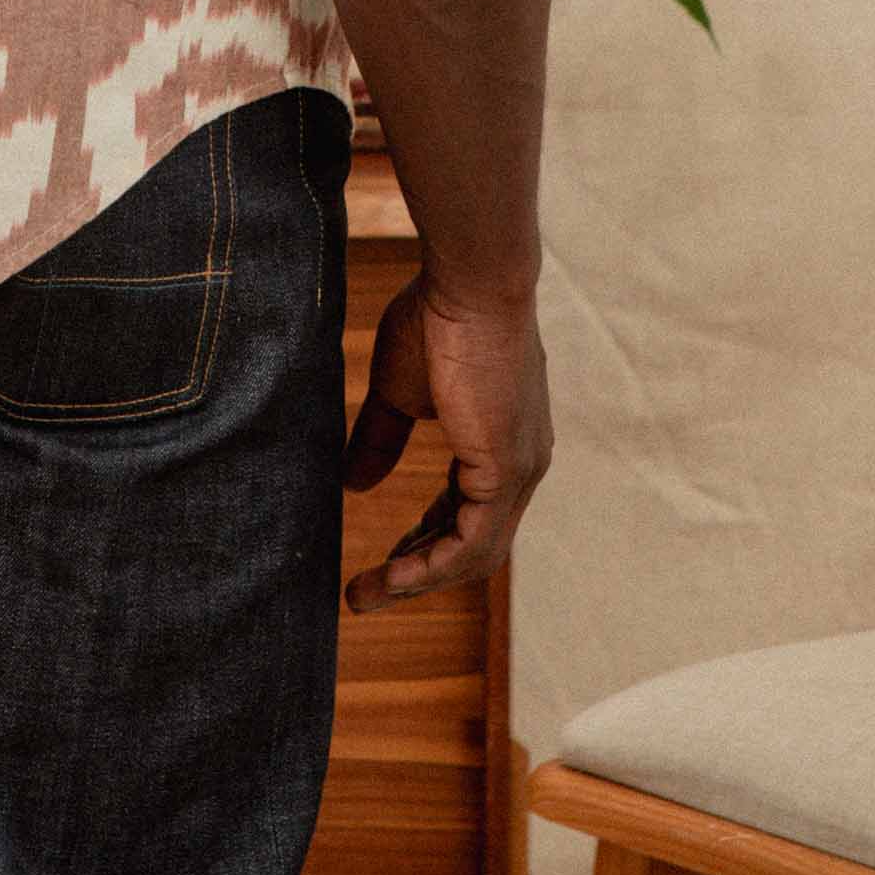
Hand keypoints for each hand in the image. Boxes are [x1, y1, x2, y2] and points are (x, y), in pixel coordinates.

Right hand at [341, 268, 551, 609]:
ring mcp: (520, 470)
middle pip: (472, 543)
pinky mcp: (508, 471)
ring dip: (418, 580)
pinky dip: (431, 567)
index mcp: (500, 442)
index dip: (423, 538)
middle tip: (366, 591)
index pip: (465, 510)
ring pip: (474, 554)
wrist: (470, 280)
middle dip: (417, 570)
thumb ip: (380, 436)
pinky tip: (391, 577)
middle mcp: (521, 463)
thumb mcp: (398, 387)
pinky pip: (472, 544)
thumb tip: (354, 483)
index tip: (384, 559)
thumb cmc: (438, 316)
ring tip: (367, 594)